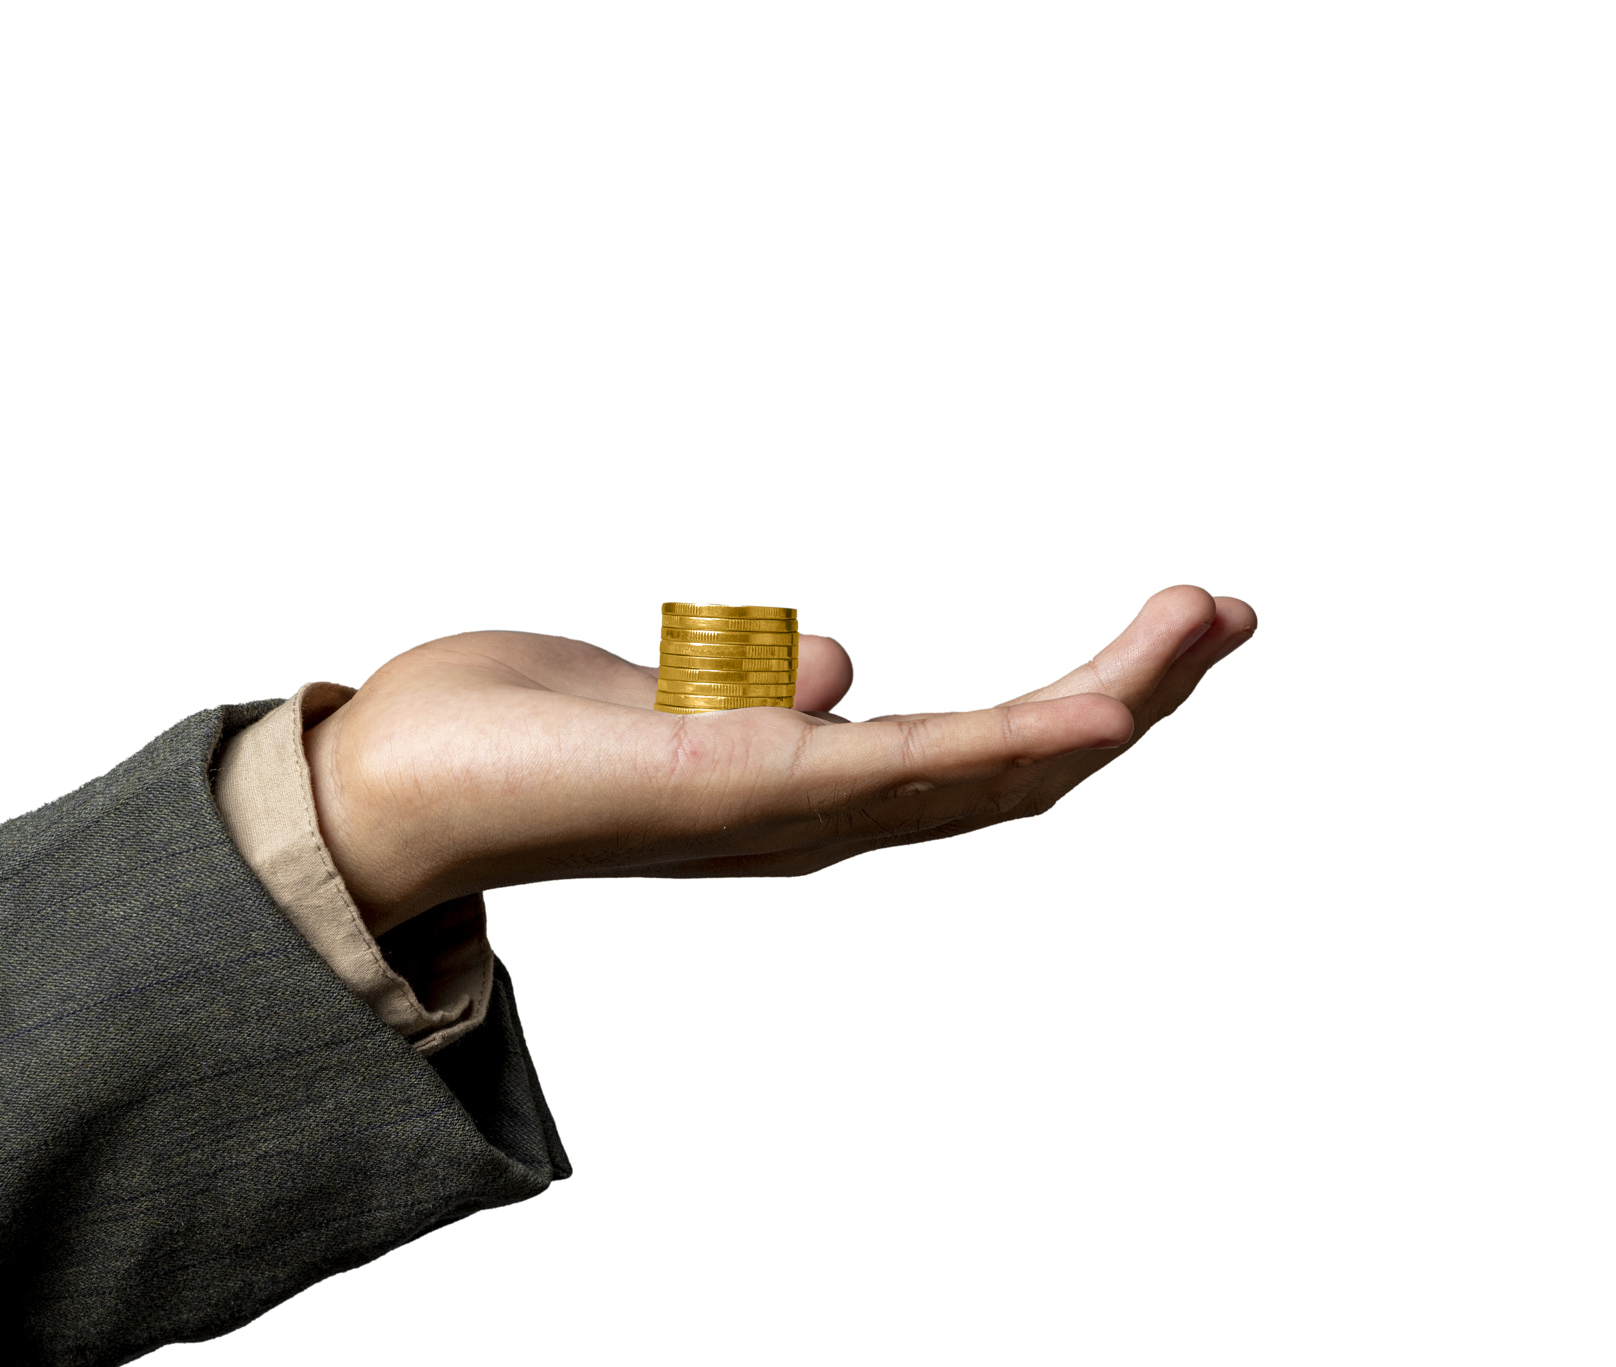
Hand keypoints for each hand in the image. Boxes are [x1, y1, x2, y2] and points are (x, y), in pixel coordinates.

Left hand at [304, 586, 1255, 934]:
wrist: (388, 785)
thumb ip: (756, 688)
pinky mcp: (749, 790)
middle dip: (1139, 693)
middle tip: (1227, 610)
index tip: (1165, 626)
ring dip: (1113, 699)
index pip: (986, 756)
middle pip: (1024, 773)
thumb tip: (833, 660)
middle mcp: (825, 816)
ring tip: (1199, 623)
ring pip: (996, 775)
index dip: (1090, 702)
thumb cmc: (514, 738)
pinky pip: (911, 776)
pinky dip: (1017, 749)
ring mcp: (797, 812)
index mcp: (814, 789)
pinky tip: (1098, 713)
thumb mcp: (665, 692)